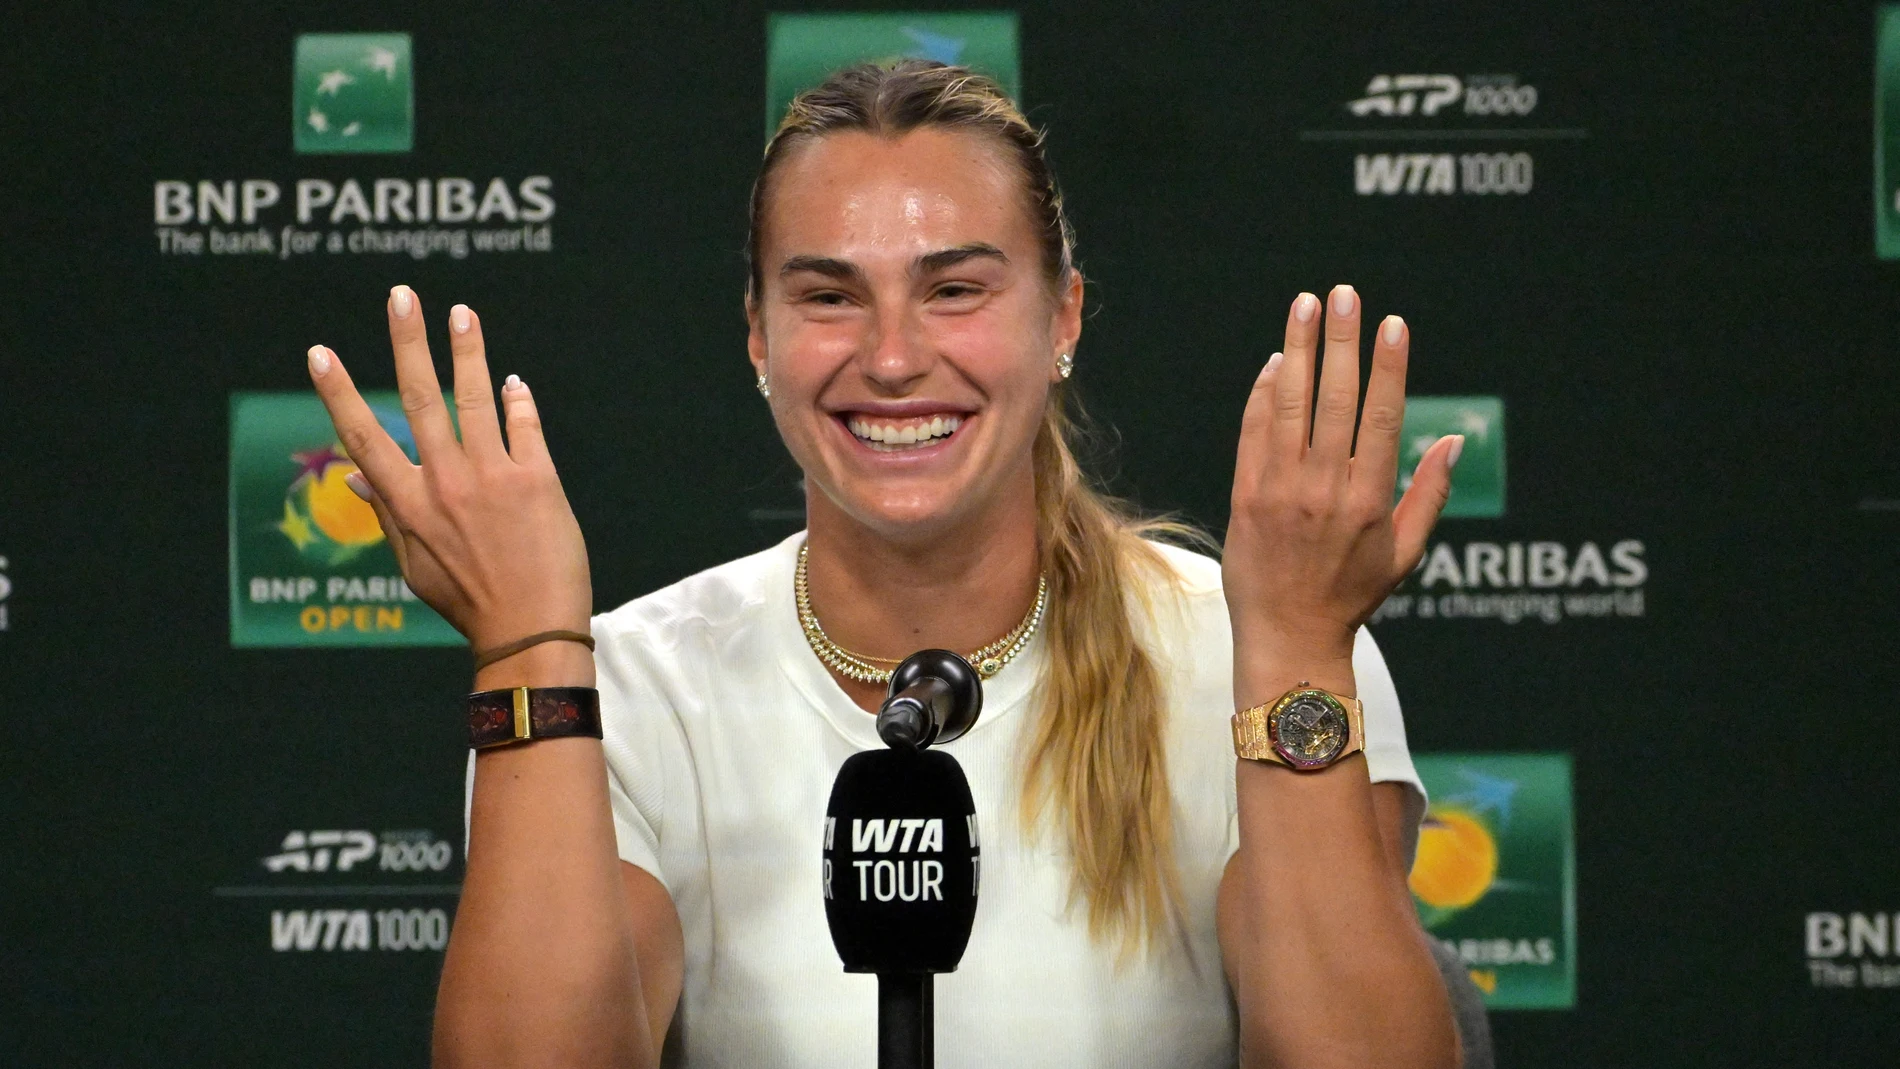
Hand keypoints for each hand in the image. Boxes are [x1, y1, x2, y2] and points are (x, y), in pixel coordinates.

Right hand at [305, 285, 590, 651]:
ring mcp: (493, 477)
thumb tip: (352, 476)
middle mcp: (446, 482)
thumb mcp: (413, 565)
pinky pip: (524, 426)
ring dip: (467, 350)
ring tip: (461, 312)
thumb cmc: (469, 602)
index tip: (319, 353)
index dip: (339, 392)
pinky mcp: (537, 480)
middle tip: (401, 296)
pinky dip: (517, 400)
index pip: (363, 437)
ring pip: (475, 397)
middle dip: (409, 341)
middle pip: (420, 397)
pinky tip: (512, 381)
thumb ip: (386, 513)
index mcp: (408, 504)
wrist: (531, 631)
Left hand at [1222, 286, 1459, 663]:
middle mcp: (1324, 490)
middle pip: (1334, 400)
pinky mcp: (1246, 496)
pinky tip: (1276, 361)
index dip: (1387, 367)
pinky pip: (1254, 433)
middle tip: (1344, 294)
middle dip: (1340, 342)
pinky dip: (1264, 394)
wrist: (1288, 636)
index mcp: (1369, 500)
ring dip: (1298, 351)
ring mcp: (1280, 491)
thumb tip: (1454, 440)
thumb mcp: (1405, 552)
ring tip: (1305, 306)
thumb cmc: (1351, 595)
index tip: (1392, 325)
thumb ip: (1429, 493)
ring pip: (1290, 407)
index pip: (1381, 417)